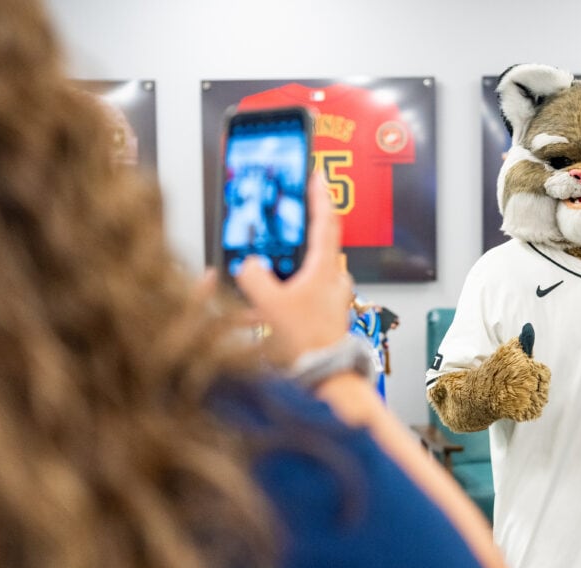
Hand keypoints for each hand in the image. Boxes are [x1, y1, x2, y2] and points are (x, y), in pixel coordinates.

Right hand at [236, 173, 353, 368]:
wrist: (327, 378)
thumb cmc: (307, 343)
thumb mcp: (270, 304)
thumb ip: (253, 277)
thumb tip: (248, 265)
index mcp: (324, 268)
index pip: (325, 220)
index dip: (319, 195)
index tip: (315, 175)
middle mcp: (333, 280)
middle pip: (318, 243)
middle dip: (301, 231)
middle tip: (288, 218)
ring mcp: (331, 298)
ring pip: (310, 271)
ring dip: (291, 266)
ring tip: (267, 271)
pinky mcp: (325, 315)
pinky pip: (305, 295)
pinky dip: (287, 294)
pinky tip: (264, 309)